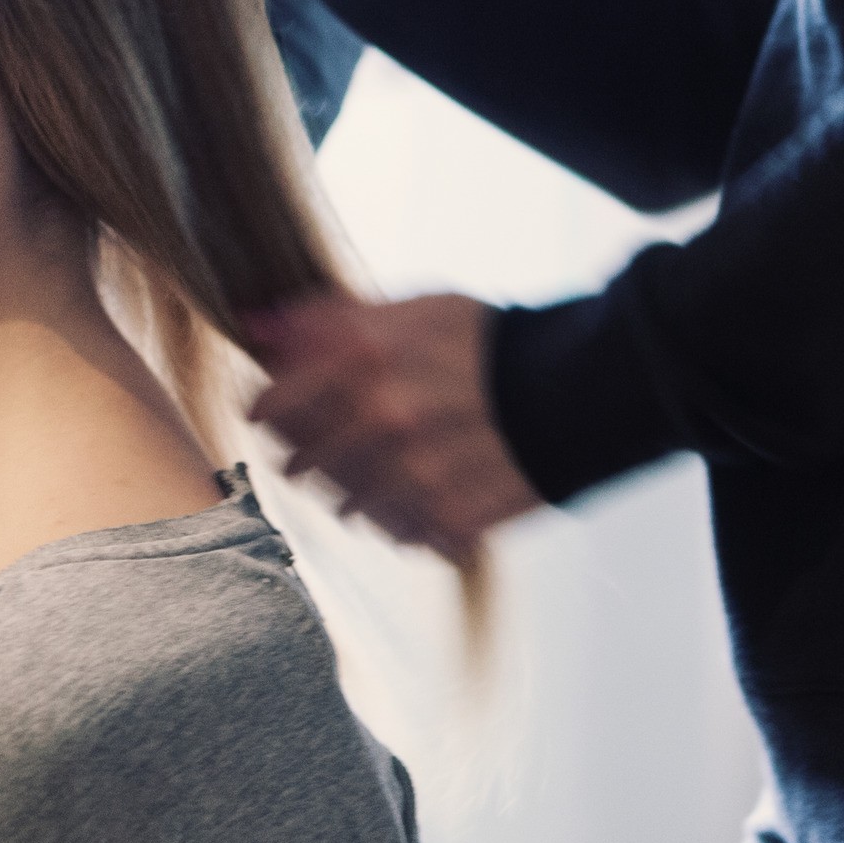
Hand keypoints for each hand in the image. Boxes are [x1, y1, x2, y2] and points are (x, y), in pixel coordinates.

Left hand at [249, 293, 545, 562]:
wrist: (588, 390)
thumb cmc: (495, 343)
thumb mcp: (418, 309)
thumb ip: (332, 318)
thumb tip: (256, 324)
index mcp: (368, 357)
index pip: (272, 404)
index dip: (264, 409)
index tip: (270, 412)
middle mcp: (384, 416)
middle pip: (298, 462)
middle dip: (305, 455)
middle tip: (330, 444)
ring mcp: (415, 472)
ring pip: (343, 505)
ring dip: (355, 491)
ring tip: (390, 468)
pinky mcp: (448, 518)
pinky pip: (395, 533)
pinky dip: (403, 519)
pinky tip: (426, 493)